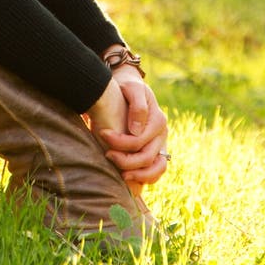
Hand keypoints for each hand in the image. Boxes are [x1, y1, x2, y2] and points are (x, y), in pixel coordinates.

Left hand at [98, 67, 167, 188]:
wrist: (129, 88)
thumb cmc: (127, 86)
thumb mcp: (132, 88)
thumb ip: (137, 106)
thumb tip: (137, 130)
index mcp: (158, 120)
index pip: (140, 140)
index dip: (120, 142)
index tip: (102, 134)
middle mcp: (163, 134)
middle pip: (147, 157)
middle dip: (125, 160)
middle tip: (107, 155)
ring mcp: (161, 144)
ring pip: (157, 169)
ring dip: (138, 175)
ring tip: (120, 175)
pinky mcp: (156, 151)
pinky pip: (155, 171)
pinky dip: (145, 177)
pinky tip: (127, 176)